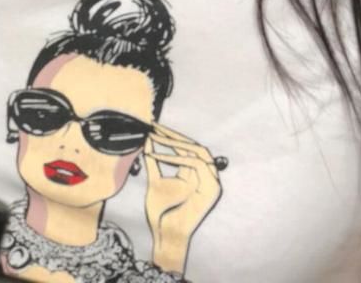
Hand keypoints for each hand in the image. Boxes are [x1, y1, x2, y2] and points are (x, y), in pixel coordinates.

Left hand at [143, 122, 223, 273]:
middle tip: (156, 127)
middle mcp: (205, 175)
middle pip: (194, 146)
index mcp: (193, 173)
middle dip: (174, 135)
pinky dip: (179, 157)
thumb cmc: (160, 213)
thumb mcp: (154, 181)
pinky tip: (161, 154)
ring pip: (198, 151)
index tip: (154, 127)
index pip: (185, 148)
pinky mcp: (213, 188)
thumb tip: (147, 139)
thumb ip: (154, 161)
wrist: (166, 235)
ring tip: (158, 137)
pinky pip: (197, 164)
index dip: (170, 136)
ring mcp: (211, 181)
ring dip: (176, 142)